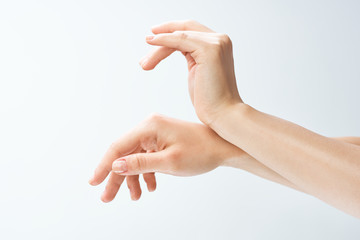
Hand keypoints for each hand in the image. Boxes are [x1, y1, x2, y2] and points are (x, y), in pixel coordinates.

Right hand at [88, 114, 245, 201]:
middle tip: (107, 198)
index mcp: (148, 127)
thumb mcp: (169, 162)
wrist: (223, 147)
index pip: (118, 147)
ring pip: (136, 158)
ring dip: (133, 178)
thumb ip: (140, 164)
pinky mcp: (163, 141)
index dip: (104, 166)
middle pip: (125, 154)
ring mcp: (156, 134)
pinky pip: (148, 158)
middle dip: (117, 177)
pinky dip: (147, 173)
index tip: (93, 182)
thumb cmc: (200, 152)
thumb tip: (115, 166)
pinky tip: (151, 187)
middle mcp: (149, 128)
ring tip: (135, 197)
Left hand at [140, 20, 242, 125]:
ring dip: (158, 47)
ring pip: (179, 36)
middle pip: (185, 29)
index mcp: (219, 45)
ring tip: (144, 63)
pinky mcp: (208, 49)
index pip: (192, 30)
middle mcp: (220, 40)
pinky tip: (151, 43)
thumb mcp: (198, 73)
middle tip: (146, 40)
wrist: (223, 114)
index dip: (172, 29)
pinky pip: (179, 40)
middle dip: (164, 32)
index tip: (154, 36)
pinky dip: (163, 40)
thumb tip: (176, 50)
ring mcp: (215, 43)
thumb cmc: (210, 101)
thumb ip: (192, 58)